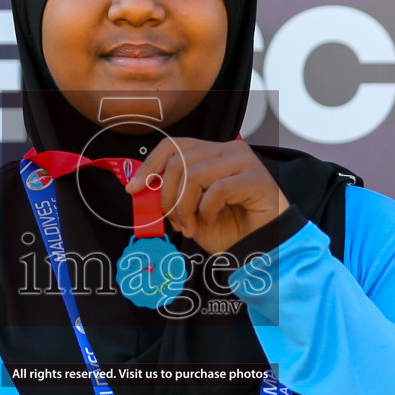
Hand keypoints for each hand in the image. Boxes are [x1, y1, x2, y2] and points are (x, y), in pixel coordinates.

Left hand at [125, 138, 288, 254]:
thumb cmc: (228, 230)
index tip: (133, 189)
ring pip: (195, 174)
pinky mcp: (258, 178)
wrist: (260, 249)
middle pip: (180, 161)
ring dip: (185, 208)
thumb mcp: (190, 210)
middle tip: (175, 222)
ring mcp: (246, 162)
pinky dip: (207, 210)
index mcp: (213, 152)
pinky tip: (213, 221)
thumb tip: (140, 185)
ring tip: (192, 227)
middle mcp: (230, 150)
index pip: (173, 145)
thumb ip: (171, 193)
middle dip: (168, 197)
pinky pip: (218, 189)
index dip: (149, 166)